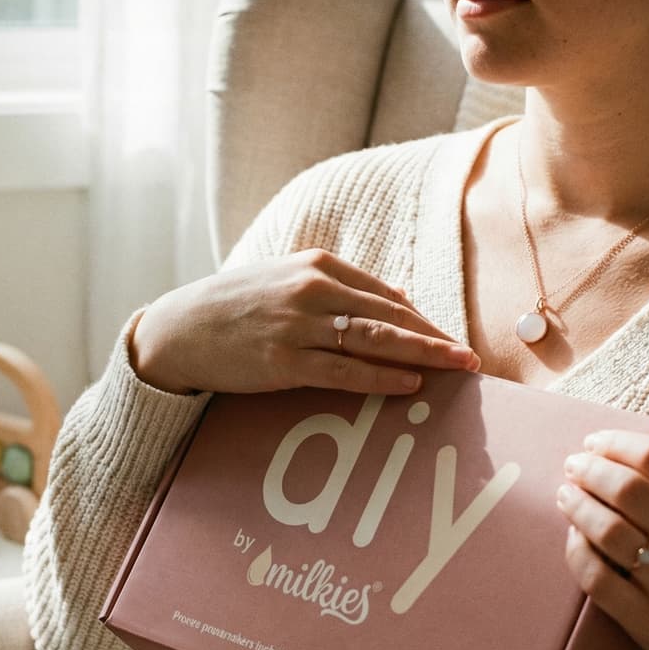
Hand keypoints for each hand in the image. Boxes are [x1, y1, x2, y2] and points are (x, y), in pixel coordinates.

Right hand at [129, 248, 479, 395]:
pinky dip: (381, 377)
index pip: (386, 295)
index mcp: (317, 265)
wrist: (177, 331)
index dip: (424, 320)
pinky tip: (410, 383)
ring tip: (458, 369)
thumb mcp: (288, 279)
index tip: (451, 338)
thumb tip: (399, 297)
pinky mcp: (283, 362)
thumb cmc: (235, 306)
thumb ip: (343, 285)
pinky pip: (344, 371)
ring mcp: (297, 326)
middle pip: (389, 316)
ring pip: (375, 341)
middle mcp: (312, 290)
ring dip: (423, 355)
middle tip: (471, 357)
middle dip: (435, 337)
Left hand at [555, 401, 648, 649]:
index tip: (595, 440)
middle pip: (631, 492)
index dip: (618, 443)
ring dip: (578, 506)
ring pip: (612, 534)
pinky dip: (578, 552)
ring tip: (566, 493)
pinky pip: (600, 581)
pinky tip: (574, 536)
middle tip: (573, 464)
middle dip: (591, 470)